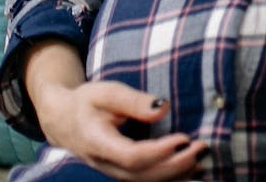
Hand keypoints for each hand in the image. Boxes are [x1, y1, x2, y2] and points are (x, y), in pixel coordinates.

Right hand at [34, 79, 206, 181]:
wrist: (63, 121)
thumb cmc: (85, 102)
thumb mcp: (106, 92)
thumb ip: (134, 101)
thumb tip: (164, 107)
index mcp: (98, 142)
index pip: (132, 156)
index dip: (160, 151)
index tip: (184, 137)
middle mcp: (105, 163)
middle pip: (142, 175)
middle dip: (176, 164)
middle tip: (202, 147)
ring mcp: (113, 171)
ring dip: (177, 173)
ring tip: (202, 157)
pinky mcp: (122, 171)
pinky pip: (147, 180)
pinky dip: (171, 177)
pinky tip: (193, 168)